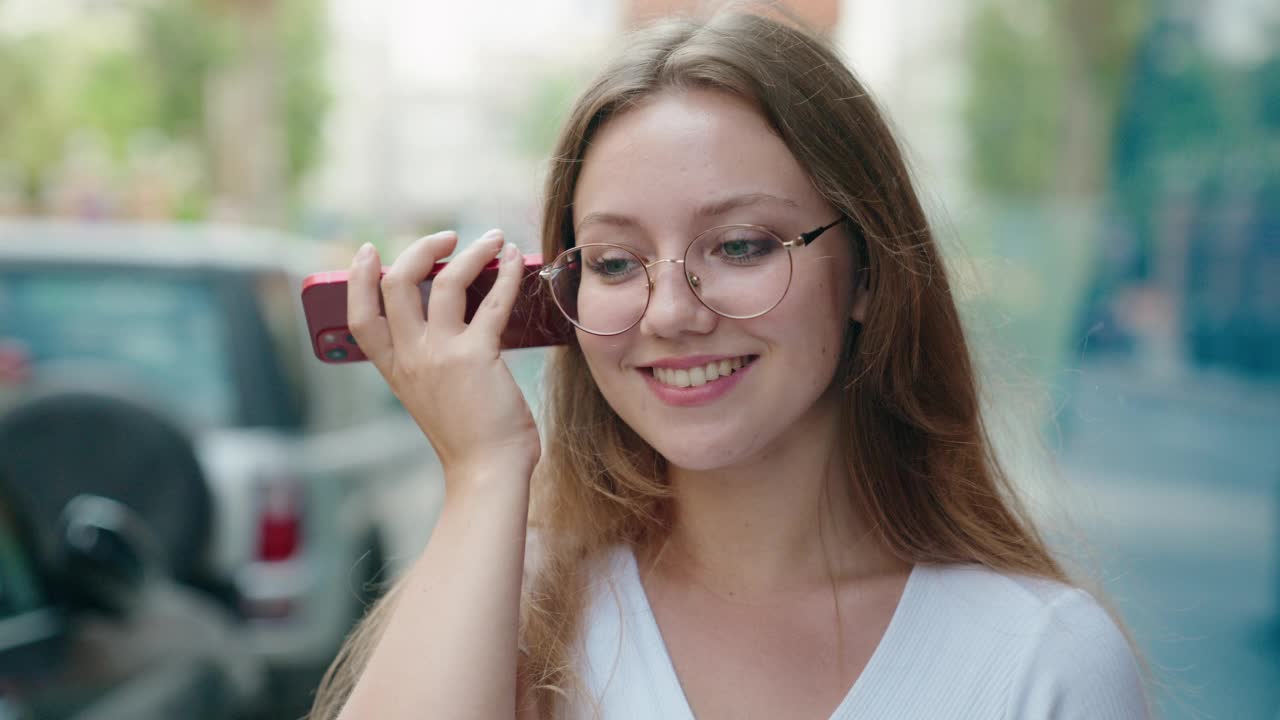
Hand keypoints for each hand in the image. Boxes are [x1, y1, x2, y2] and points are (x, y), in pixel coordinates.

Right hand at [347, 229, 540, 480]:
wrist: (487, 472)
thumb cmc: (469, 438)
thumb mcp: (431, 398)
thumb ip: (429, 364)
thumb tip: (453, 321)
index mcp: (395, 370)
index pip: (359, 317)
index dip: (358, 280)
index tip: (367, 251)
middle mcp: (412, 357)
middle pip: (397, 284)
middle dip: (420, 248)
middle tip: (446, 237)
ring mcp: (441, 354)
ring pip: (445, 281)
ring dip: (471, 252)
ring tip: (493, 239)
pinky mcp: (477, 355)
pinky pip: (493, 301)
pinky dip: (508, 273)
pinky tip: (517, 260)